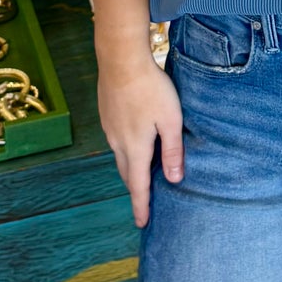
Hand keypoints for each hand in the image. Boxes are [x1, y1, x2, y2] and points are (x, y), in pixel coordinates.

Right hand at [96, 55, 183, 228]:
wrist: (120, 58)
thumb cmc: (151, 88)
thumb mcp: (170, 120)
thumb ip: (173, 150)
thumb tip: (174, 179)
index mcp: (135, 148)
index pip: (138, 186)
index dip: (141, 206)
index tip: (142, 223)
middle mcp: (118, 142)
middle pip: (127, 174)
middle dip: (135, 190)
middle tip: (143, 203)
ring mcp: (109, 128)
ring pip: (120, 157)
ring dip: (130, 170)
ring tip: (140, 177)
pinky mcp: (106, 114)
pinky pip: (116, 141)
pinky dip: (125, 152)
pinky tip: (133, 145)